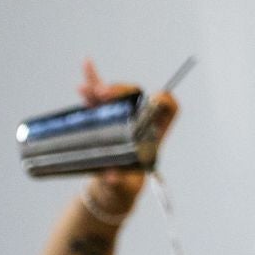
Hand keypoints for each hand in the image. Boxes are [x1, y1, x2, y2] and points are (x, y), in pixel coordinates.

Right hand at [78, 59, 178, 210]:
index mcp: (153, 135)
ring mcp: (119, 117)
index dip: (165, 101)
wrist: (108, 189)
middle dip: (121, 92)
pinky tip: (86, 65)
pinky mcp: (102, 117)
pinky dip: (91, 81)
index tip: (154, 99)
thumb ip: (119, 183)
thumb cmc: (122, 189)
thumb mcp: (123, 189)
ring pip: (114, 95)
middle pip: (136, 97)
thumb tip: (111, 176)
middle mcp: (138, 121)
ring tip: (87, 88)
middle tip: (104, 94)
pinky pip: (97, 98)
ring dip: (100, 87)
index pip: (168, 110)